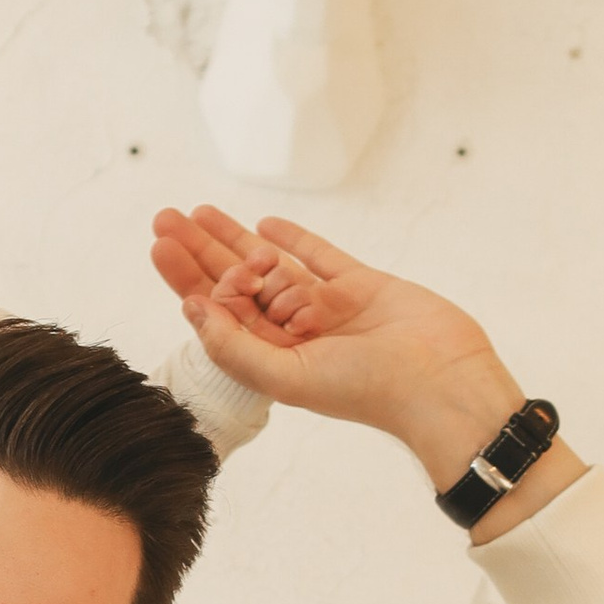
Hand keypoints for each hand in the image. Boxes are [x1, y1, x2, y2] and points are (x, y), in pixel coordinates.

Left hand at [151, 205, 582, 525]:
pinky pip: (320, 257)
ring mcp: (329, 307)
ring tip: (199, 212)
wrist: (443, 381)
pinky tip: (265, 225)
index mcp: (274, 359)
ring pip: (271, 266)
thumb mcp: (289, 377)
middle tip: (165, 217)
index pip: (218, 313)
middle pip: (235, 284)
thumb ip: (237, 348)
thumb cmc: (369, 391)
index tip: (160, 248)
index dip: (187, 280)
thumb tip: (192, 311)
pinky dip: (294, 240)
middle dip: (200, 251)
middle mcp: (296, 333)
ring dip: (234, 240)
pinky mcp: (362, 285)